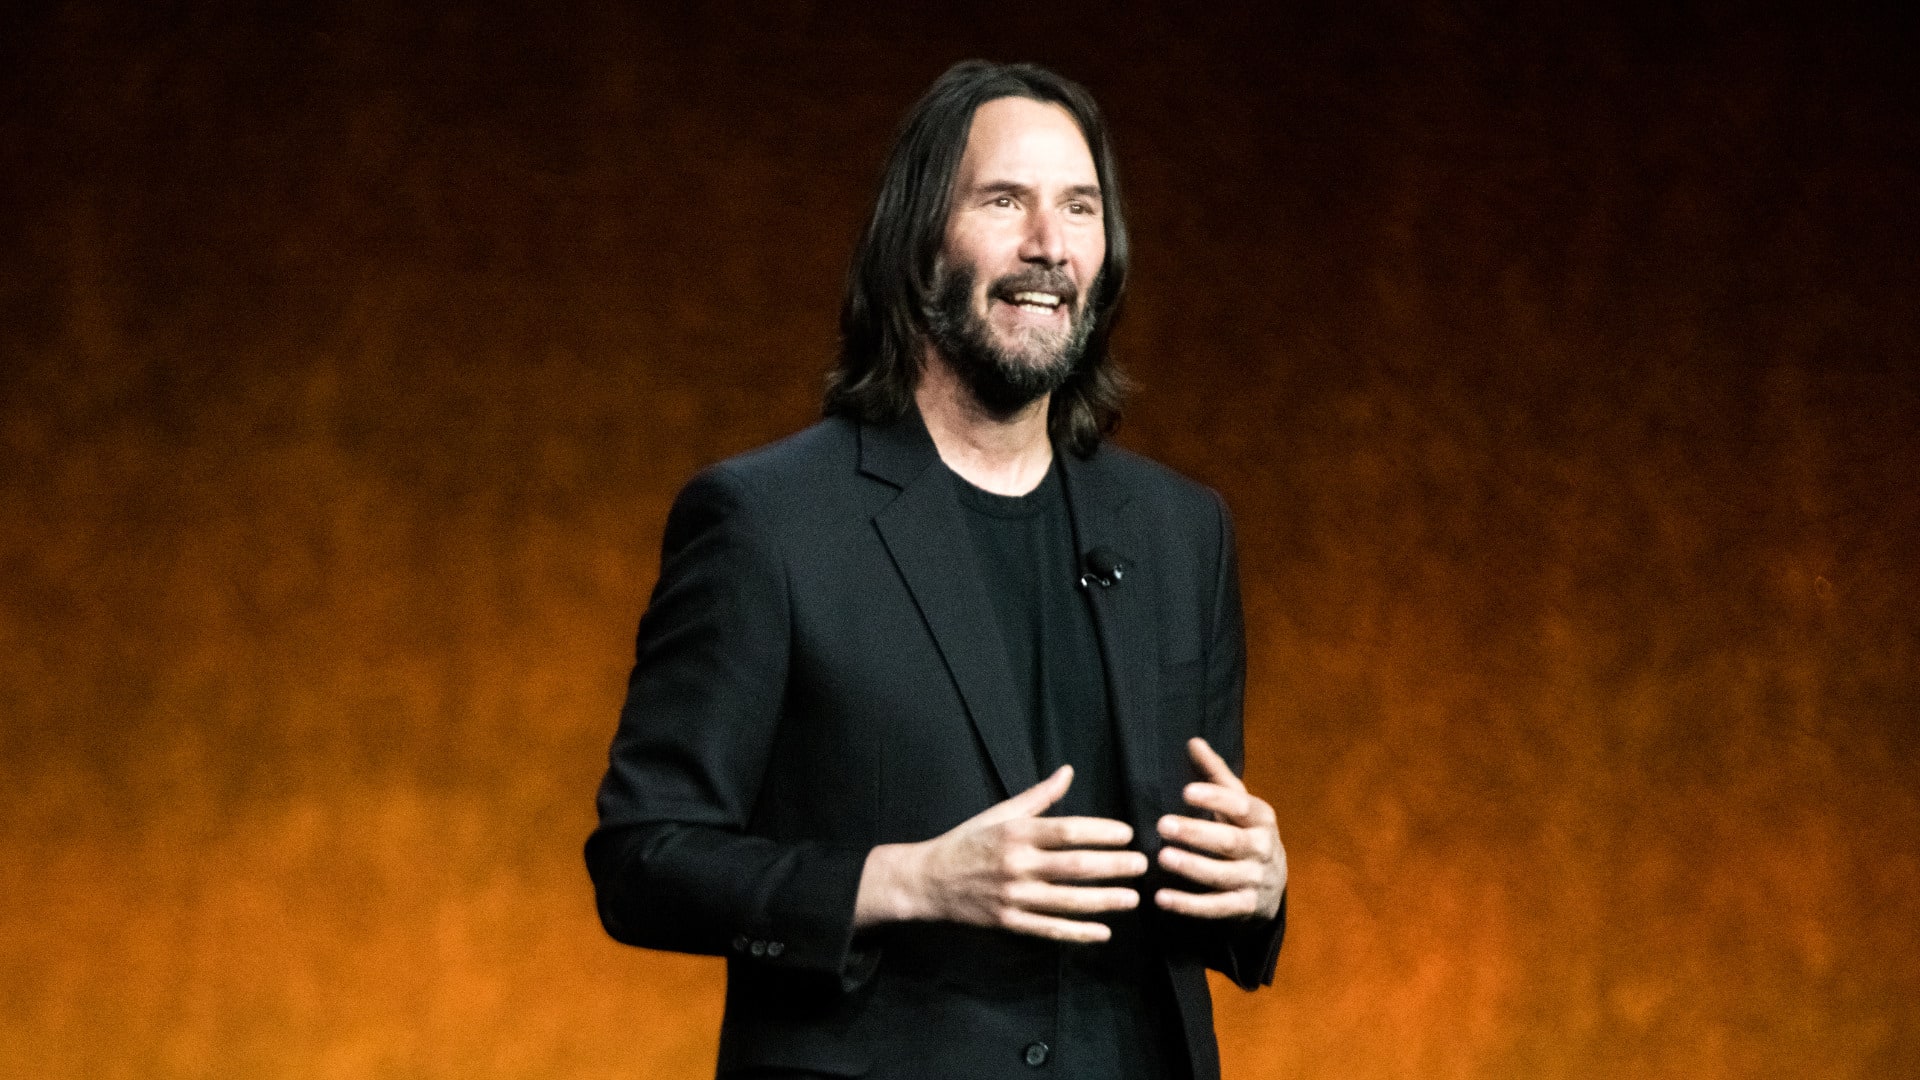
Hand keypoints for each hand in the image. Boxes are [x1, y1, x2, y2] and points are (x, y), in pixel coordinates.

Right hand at [855, 765, 1147, 942]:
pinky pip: (1049, 929)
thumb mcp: (999, 813)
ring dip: (1104, 901)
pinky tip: (1103, 932)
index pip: (1067, 831)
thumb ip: (1038, 797)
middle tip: (1142, 865)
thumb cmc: (967, 841)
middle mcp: (1016, 865)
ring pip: (1067, 901)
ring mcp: (1013, 897)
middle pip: (1074, 867)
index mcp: (1016, 833)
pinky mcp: (1009, 923)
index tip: (1127, 833)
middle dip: (1113, 866)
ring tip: (1133, 898)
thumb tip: (1068, 771)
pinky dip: (1078, 932)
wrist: (927, 881)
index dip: (1101, 832)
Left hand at [1154, 738, 1285, 920]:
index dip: (1215, 798)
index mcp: (1261, 818)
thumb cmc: (1246, 832)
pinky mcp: (1246, 908)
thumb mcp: (1238, 804)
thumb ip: (1215, 774)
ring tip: (1162, 857)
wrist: (1274, 883)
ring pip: (1223, 876)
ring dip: (1192, 868)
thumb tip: (1192, 741)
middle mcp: (1263, 849)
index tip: (1186, 792)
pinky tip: (1162, 898)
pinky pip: (1216, 908)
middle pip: (1230, 842)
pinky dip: (1189, 905)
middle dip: (1197, 834)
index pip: (1240, 805)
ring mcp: (1256, 880)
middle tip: (1163, 825)